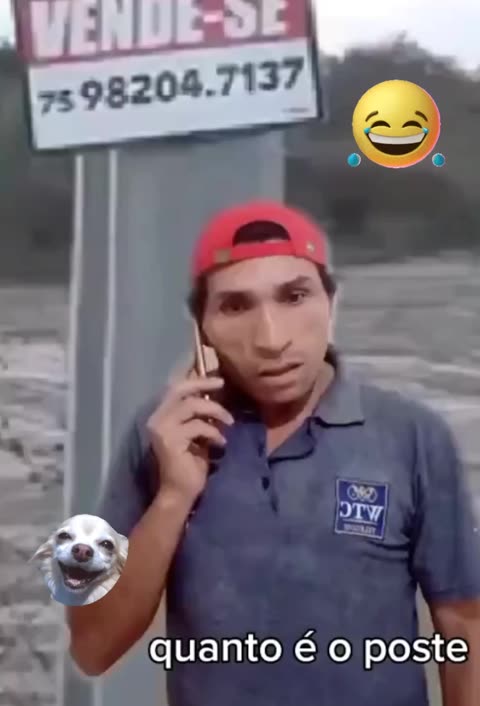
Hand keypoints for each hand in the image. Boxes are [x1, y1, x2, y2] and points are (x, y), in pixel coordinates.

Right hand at [146, 374, 233, 501]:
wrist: (179, 493)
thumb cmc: (189, 464)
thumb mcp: (196, 434)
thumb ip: (198, 416)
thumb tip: (213, 397)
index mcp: (160, 416)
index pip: (175, 389)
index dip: (195, 380)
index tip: (217, 380)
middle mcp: (156, 419)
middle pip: (180, 390)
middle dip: (203, 384)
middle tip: (222, 384)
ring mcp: (161, 429)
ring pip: (191, 406)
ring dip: (215, 410)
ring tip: (229, 422)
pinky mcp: (170, 440)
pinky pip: (198, 426)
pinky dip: (213, 432)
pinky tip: (221, 443)